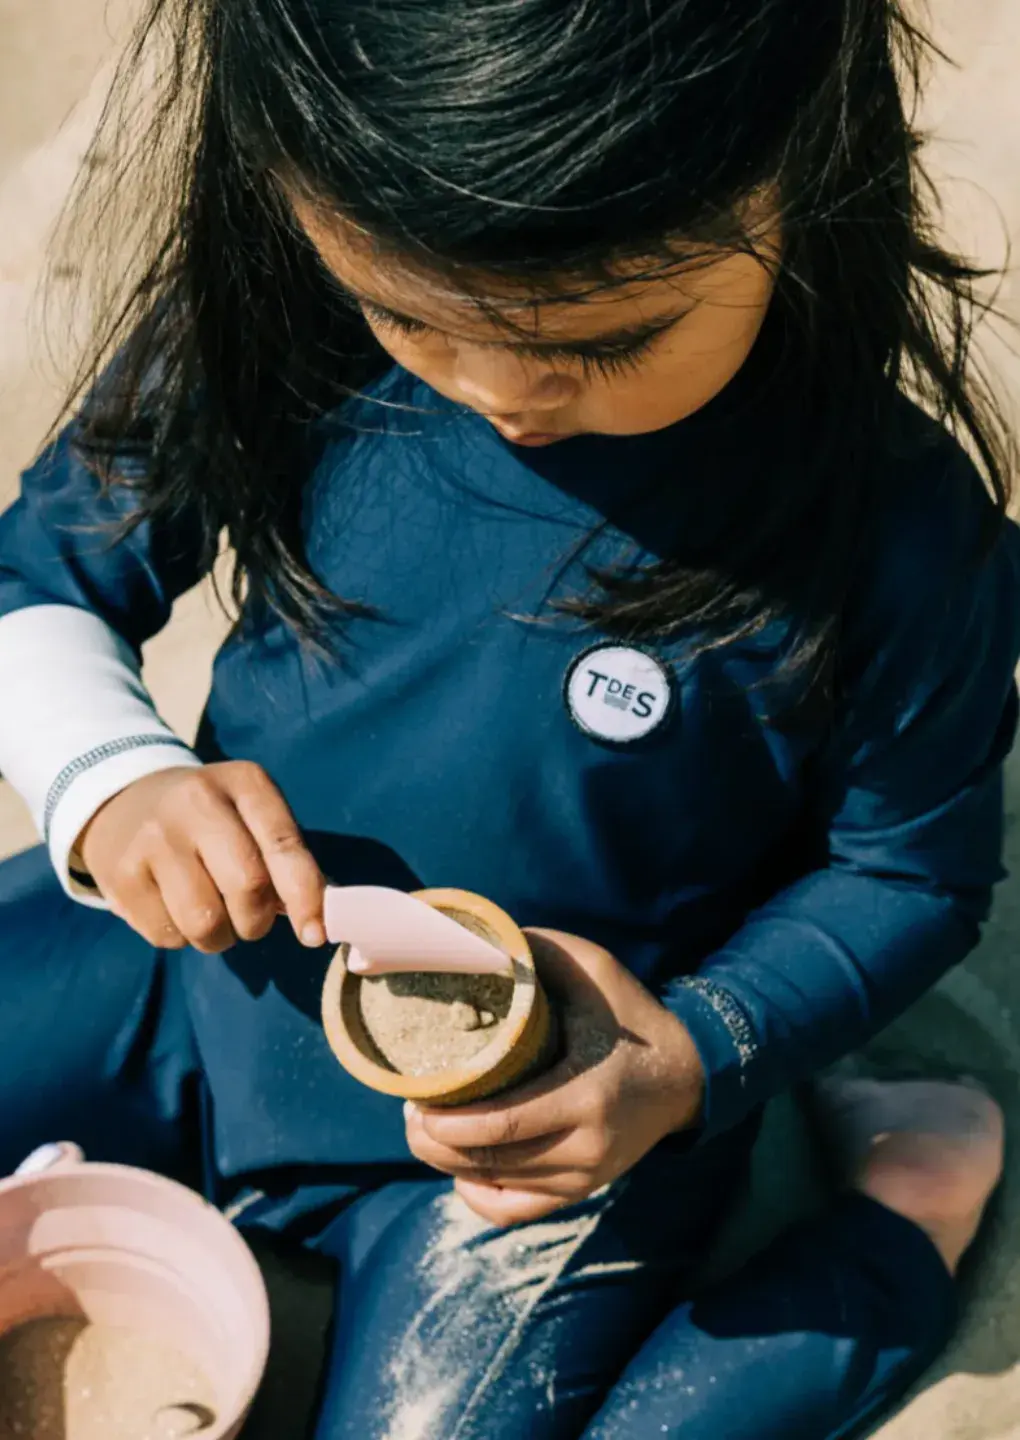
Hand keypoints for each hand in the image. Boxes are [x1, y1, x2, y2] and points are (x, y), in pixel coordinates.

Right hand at [78, 762, 326, 953]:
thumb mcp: (251, 814)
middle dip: (256, 920)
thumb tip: (319, 920)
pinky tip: (174, 907)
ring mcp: (153, 838)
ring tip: (211, 914)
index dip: (305, 895)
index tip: (314, 933)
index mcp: (244, 783)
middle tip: (249, 918)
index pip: (283, 844)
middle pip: (247, 886)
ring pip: (205, 922)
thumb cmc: (210, 817)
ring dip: (219, 937)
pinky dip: (181, 937)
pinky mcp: (120, 874)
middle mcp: (196, 802)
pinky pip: (167, 935)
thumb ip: (285, 858)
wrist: (125, 799)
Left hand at [405, 930, 704, 1225]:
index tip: (415, 1096)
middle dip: (434, 1141)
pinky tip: (459, 1166)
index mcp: (587, 1095)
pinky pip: (512, 1209)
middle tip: (409, 1111)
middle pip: (489, 1160)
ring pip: (494, 1185)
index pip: (503, 1125)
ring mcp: (583, 1177)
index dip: (448, 1122)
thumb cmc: (629, 1016)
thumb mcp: (593, 970)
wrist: (684, 1075)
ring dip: (447, 1162)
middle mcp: (586, 1146)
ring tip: (424, 1128)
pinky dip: (476, 1193)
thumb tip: (472, 939)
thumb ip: (536, 953)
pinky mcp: (580, 1191)